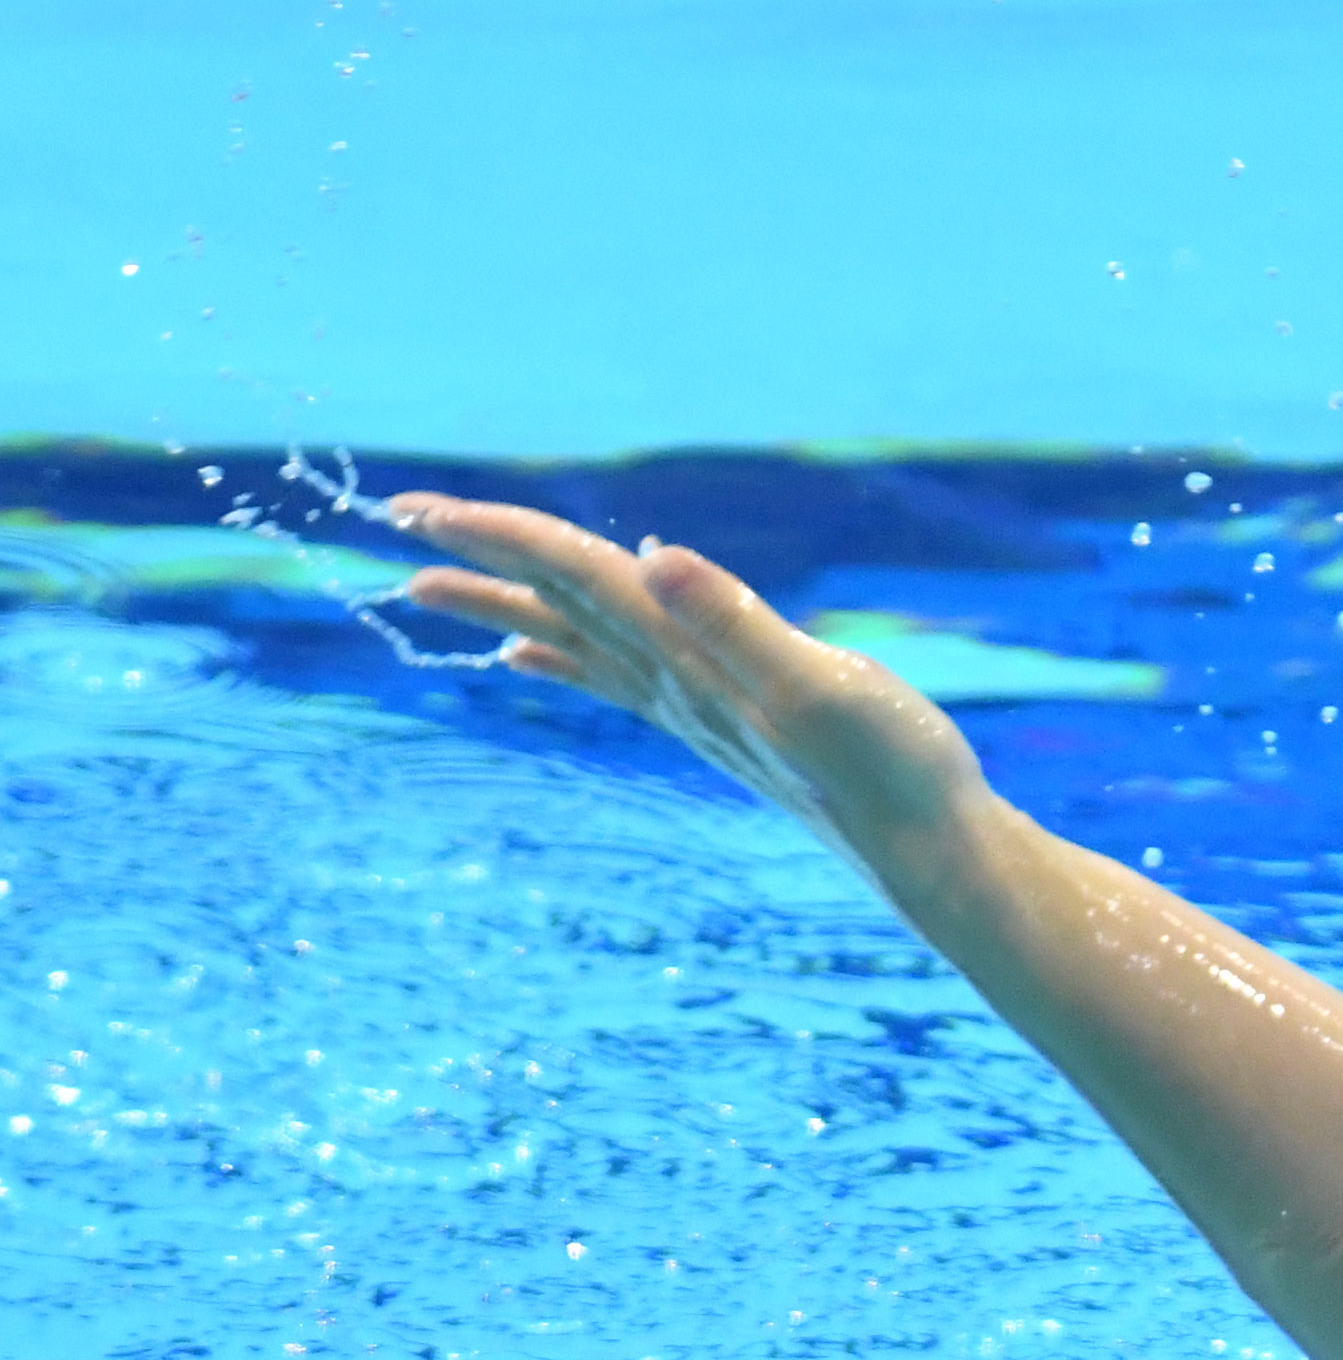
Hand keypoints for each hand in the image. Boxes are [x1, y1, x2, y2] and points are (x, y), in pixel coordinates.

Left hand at [393, 495, 988, 865]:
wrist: (926, 849)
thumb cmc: (889, 768)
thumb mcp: (820, 684)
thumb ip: (737, 621)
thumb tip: (653, 555)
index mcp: (688, 657)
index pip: (576, 577)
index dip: (500, 536)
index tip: (420, 510)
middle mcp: (674, 681)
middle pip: (556, 605)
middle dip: (479, 562)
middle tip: (400, 523)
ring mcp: (693, 705)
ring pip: (574, 639)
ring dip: (504, 607)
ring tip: (431, 588)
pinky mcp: (720, 719)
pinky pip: (615, 676)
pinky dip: (565, 654)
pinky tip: (537, 651)